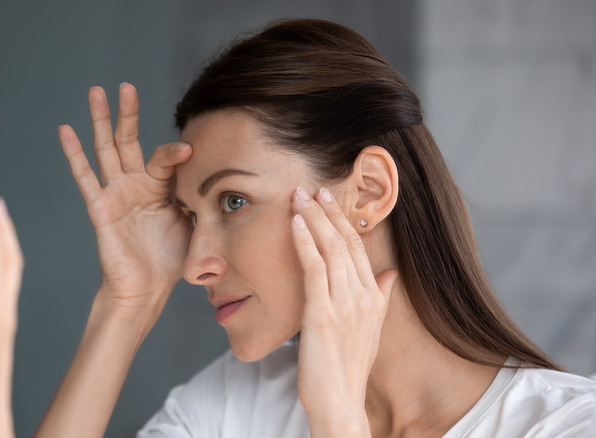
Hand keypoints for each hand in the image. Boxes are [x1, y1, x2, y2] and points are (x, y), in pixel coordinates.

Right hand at [59, 83, 191, 325]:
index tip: (190, 150)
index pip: (165, 158)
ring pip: (105, 149)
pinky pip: (85, 177)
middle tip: (125, 86)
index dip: (175, 153)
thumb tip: (225, 186)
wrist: (146, 289)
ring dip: (101, 120)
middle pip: (129, 140)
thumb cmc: (170, 260)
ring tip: (96, 91)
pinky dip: (74, 154)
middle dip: (127, 113)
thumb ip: (201, 200)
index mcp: (160, 187)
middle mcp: (136, 184)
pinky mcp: (100, 207)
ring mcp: (116, 193)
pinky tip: (65, 130)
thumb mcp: (194, 224)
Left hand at [290, 187, 396, 435]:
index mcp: (374, 298)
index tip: (329, 200)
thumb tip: (391, 273)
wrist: (340, 402)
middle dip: (327, 211)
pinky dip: (304, 241)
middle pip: (345, 242)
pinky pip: (313, 268)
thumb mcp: (371, 330)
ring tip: (299, 196)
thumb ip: (381, 298)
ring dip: (312, 218)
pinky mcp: (322, 313)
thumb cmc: (348, 368)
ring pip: (329, 249)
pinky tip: (294, 223)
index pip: (358, 248)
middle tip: (311, 188)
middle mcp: (362, 296)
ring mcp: (343, 304)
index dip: (342, 220)